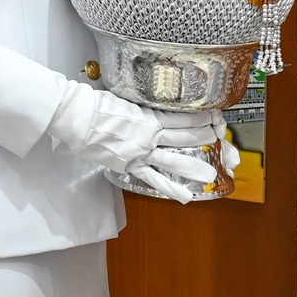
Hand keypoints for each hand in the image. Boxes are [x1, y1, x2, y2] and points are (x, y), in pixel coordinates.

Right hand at [44, 81, 222, 201]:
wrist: (79, 117)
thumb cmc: (97, 104)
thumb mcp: (124, 100)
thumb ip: (140, 108)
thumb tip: (147, 109)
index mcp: (149, 116)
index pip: (182, 118)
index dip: (200, 119)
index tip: (212, 118)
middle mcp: (150, 135)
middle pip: (183, 137)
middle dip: (202, 138)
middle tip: (217, 140)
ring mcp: (142, 152)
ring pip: (173, 158)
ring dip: (192, 165)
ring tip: (209, 171)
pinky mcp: (130, 165)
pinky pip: (153, 178)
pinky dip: (169, 187)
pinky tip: (185, 196)